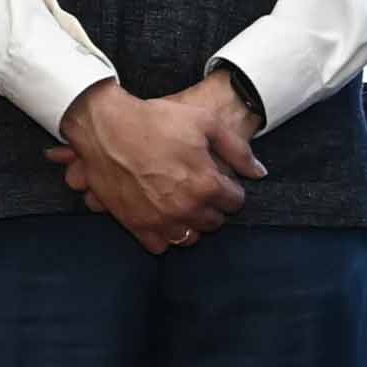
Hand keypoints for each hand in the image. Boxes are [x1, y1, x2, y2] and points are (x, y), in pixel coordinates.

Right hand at [53, 78, 262, 252]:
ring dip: (192, 223)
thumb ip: (238, 151)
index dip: (231, 189)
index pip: (235, 202)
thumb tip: (259, 173)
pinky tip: (164, 217)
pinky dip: (165, 235)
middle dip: (214, 207)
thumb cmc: (158, 120)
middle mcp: (185, 208)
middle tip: (204, 191)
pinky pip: (159, 245)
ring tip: (186, 205)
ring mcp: (158, 219)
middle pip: (214, 222)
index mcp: (206, 185)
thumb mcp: (207, 123)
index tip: (222, 180)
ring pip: (189, 238)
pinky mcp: (134, 224)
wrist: (107, 127)